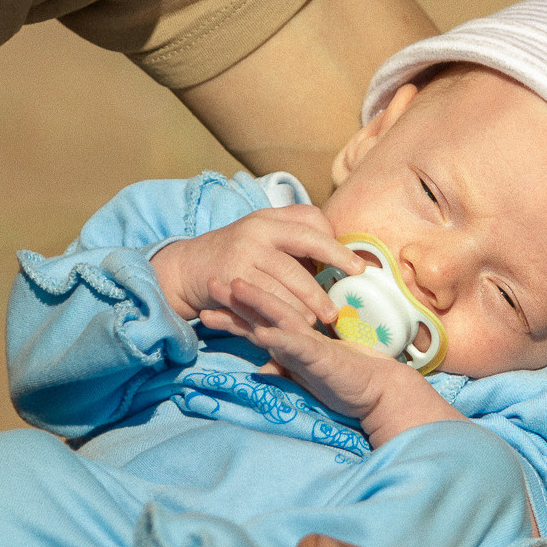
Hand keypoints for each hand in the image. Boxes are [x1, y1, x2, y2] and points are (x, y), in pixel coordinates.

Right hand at [148, 206, 356, 326]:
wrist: (188, 264)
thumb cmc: (238, 249)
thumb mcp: (265, 230)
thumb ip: (298, 233)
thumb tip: (341, 249)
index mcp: (271, 219)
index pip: (311, 229)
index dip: (336, 250)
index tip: (359, 269)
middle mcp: (255, 234)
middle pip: (295, 267)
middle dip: (317, 293)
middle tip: (335, 313)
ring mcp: (240, 257)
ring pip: (278, 289)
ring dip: (298, 310)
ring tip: (314, 324)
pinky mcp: (228, 281)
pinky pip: (258, 304)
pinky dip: (274, 318)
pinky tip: (287, 328)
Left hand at [200, 277, 457, 439]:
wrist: (381, 391)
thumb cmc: (346, 384)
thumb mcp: (308, 379)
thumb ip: (286, 370)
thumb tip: (262, 371)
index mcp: (293, 342)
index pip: (258, 323)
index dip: (233, 314)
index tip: (206, 306)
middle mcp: (298, 337)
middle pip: (262, 313)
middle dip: (235, 299)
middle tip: (209, 280)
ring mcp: (310, 343)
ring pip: (279, 317)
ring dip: (256, 302)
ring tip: (233, 286)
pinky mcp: (322, 355)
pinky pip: (298, 346)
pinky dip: (280, 338)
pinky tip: (263, 331)